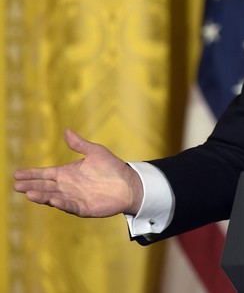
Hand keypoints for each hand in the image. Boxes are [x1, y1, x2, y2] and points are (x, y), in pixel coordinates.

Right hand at [13, 129, 143, 216]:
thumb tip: (66, 131)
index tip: (17, 174)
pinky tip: (53, 201)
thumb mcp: (95, 152)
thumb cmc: (113, 167)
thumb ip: (79, 144)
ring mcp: (74, 198)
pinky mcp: (83, 208)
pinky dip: (61, 204)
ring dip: (42, 196)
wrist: (129, 184)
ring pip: (53, 197)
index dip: (32, 174)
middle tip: (16, 185)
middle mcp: (67, 186)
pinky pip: (70, 206)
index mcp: (67, 173)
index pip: (45, 174)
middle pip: (45, 186)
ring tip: (28, 193)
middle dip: (31, 186)